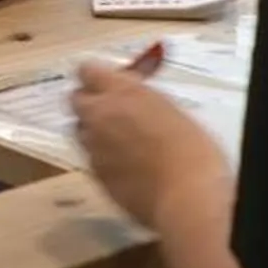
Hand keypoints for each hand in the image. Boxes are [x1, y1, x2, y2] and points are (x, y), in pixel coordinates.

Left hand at [72, 60, 227, 230]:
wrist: (185, 196)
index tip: (108, 82)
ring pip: (80, 131)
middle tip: (111, 111)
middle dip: (89, 103)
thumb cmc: (192, 149)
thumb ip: (142, 101)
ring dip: (93, 131)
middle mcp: (99, 116)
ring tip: (121, 142)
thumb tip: (133, 101)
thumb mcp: (170, 111)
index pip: (87, 71)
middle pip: (76, 100)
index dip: (96, 77)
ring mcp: (93, 148)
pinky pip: (91, 158)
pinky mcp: (95, 176)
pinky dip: (103, 158)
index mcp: (121, 92)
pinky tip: (127, 168)